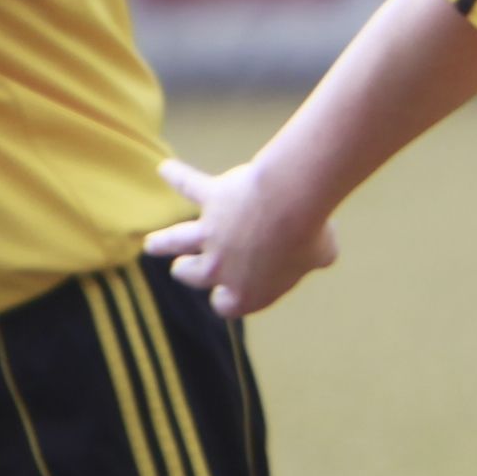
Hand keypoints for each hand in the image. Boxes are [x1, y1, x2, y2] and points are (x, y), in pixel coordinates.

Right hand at [145, 155, 332, 323]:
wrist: (290, 206)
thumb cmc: (309, 235)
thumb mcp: (322, 255)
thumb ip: (317, 259)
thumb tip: (324, 254)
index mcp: (247, 292)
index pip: (226, 305)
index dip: (225, 299)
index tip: (224, 295)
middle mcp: (222, 268)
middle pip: (193, 275)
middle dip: (188, 272)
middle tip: (183, 268)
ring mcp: (210, 234)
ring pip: (175, 241)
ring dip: (163, 242)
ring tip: (152, 244)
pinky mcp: (210, 200)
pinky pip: (189, 185)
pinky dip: (177, 176)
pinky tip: (165, 169)